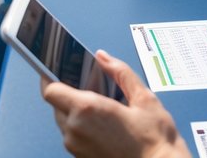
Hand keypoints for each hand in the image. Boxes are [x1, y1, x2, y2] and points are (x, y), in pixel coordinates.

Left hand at [42, 50, 188, 157]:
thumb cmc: (155, 140)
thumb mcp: (144, 98)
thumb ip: (121, 73)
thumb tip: (104, 58)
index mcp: (86, 110)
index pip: (50, 89)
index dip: (51, 77)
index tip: (58, 69)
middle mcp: (75, 130)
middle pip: (56, 104)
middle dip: (68, 92)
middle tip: (87, 85)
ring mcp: (76, 147)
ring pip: (64, 121)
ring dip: (75, 111)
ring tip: (100, 106)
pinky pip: (73, 136)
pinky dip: (81, 127)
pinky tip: (102, 124)